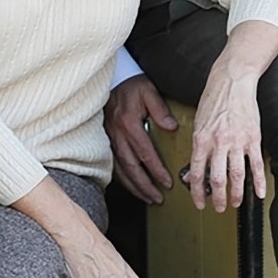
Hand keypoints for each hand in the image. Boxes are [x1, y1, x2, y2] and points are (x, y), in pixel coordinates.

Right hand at [104, 75, 176, 202]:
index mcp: (128, 123)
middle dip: (145, 185)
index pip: (144, 152)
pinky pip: (113, 163)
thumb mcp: (148, 91)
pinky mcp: (106, 139)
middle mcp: (117, 134)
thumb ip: (160, 109)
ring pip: (120, 169)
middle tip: (158, 198)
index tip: (167, 182)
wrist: (113, 78)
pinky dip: (123, 178)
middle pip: (131, 166)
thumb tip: (172, 128)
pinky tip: (132, 186)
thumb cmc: (132, 84)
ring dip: (134, 186)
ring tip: (148, 198)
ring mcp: (109, 138)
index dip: (156, 169)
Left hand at [183, 21, 277, 212]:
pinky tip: (258, 194)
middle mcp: (219, 142)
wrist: (232, 80)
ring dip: (236, 195)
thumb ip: (199, 145)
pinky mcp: (253, 138)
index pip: (197, 172)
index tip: (199, 202)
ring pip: (237, 176)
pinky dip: (258, 182)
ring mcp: (237, 141)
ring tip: (234, 203)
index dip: (197, 192)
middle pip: (218, 180)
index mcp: (202, 138)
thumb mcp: (199, 121)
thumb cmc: (214, 98)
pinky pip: (256, 165)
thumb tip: (196, 168)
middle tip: (218, 207)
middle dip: (217, 199)